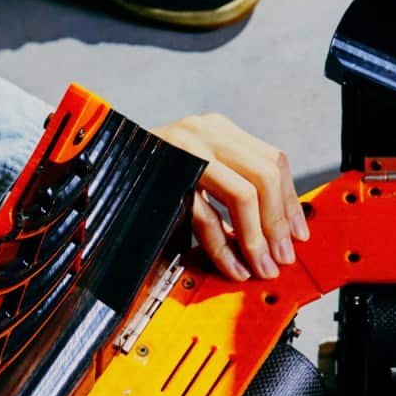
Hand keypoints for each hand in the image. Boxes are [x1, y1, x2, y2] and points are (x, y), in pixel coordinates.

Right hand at [149, 112, 309, 282]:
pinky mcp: (167, 177)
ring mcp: (184, 151)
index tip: (297, 234)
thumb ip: (231, 186)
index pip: (272, 159)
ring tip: (260, 267)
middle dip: (278, 223)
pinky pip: (206, 217)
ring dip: (257, 238)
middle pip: (264, 175)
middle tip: (281, 258)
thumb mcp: (197, 172)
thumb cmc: (149, 175)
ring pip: (243, 194)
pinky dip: (224, 248)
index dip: (289, 202)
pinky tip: (231, 267)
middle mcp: (204, 132)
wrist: (98, 165)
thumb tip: (275, 228)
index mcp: (217, 129)